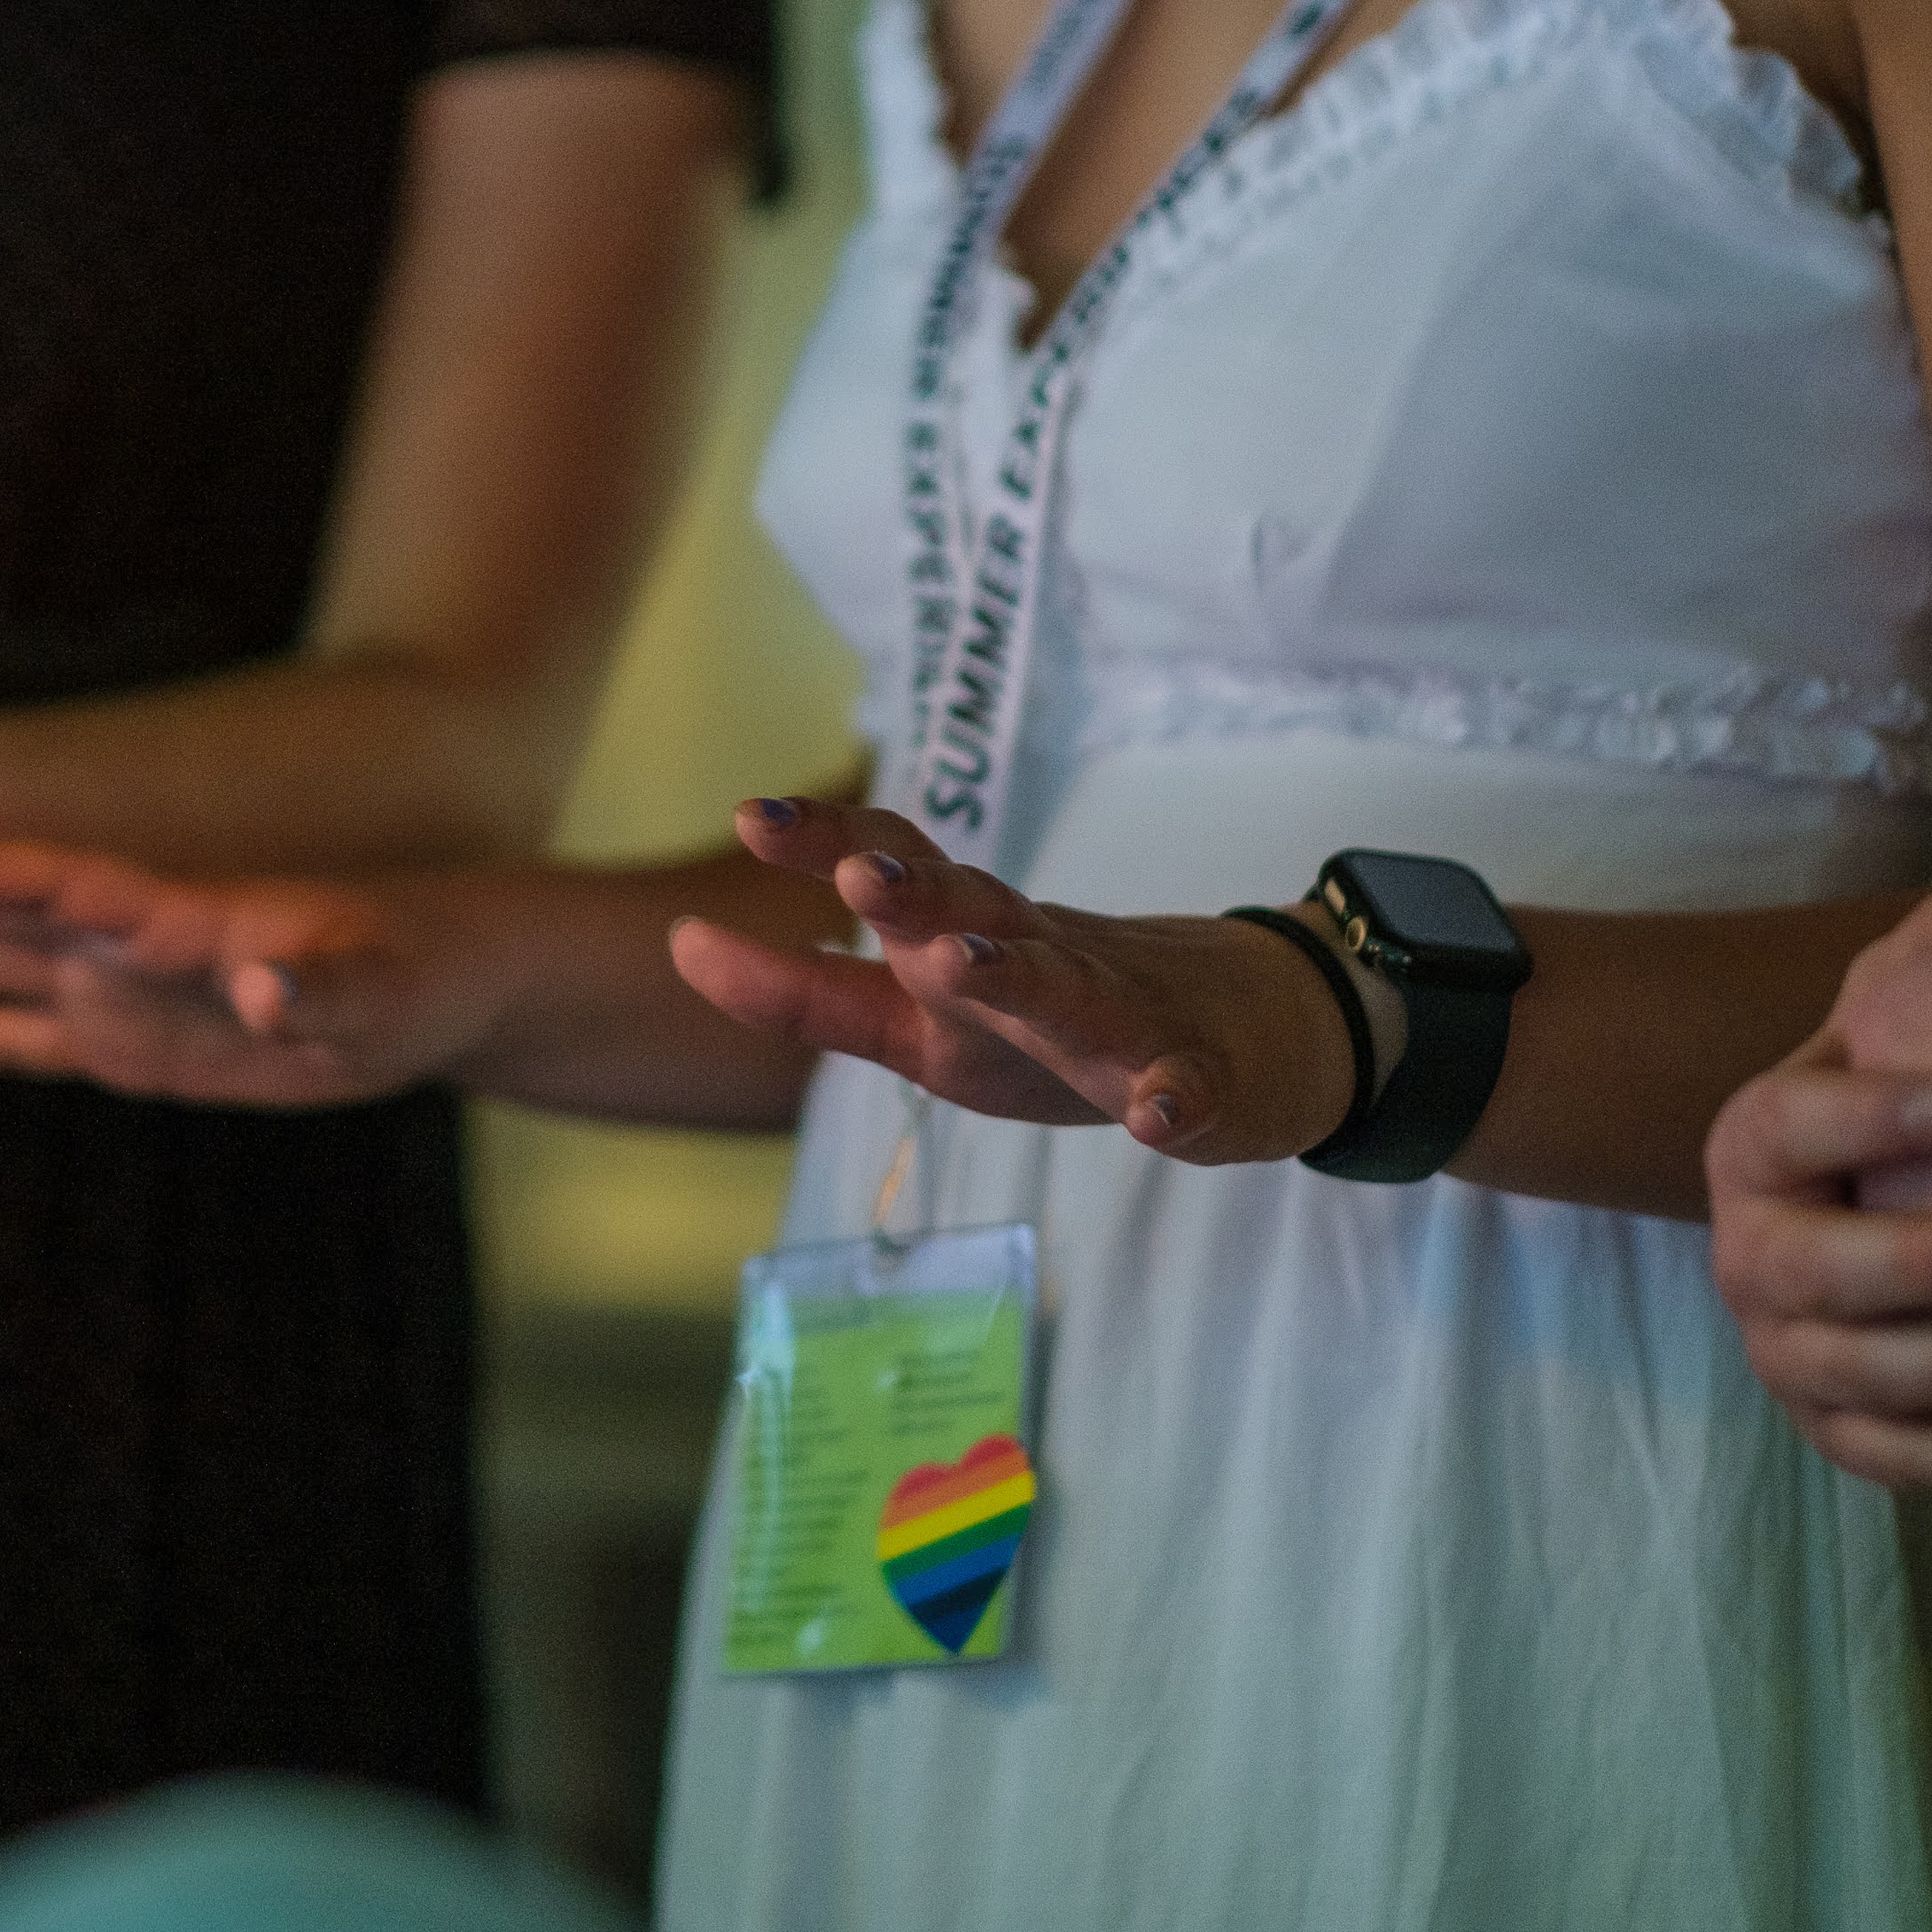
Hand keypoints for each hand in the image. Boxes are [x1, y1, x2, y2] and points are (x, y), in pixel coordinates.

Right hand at [0, 792, 482, 1105]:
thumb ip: (315, 987)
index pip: (44, 882)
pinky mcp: (120, 1045)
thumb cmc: (409, 976)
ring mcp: (106, 989)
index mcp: (166, 913)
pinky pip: (9, 1040)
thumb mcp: (376, 990)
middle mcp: (113, 939)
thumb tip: (261, 990)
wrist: (426, 987)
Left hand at [663, 797, 1219, 1143]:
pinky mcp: (1198, 1082)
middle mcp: (1033, 969)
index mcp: (964, 960)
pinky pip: (1188, 1089)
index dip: (821, 850)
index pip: (889, 883)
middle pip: (972, 913)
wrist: (1255, 1031)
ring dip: (1015, 976)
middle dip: (914, 894)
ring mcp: (1121, 1021)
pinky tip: (1159, 1113)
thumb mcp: (924, 1019)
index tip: (748, 817)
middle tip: (857, 875)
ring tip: (964, 966)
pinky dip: (1175, 1097)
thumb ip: (813, 993)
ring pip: (1065, 989)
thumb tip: (675, 947)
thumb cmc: (1058, 1023)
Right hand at [1705, 1019, 1931, 1487]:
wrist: (1906, 1208)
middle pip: (1796, 1271)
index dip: (1860, 1119)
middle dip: (1910, 1264)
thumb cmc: (1923, 1108)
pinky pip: (1882, 1457)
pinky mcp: (1835, 1422)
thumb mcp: (1923, 1011)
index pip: (1776, 1127)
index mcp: (1758, 1143)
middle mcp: (1751, 1251)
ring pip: (1844, 1375)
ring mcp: (1785, 1346)